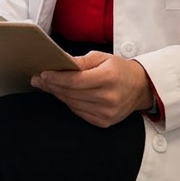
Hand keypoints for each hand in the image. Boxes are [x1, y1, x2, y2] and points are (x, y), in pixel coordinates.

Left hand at [31, 51, 151, 127]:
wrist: (141, 88)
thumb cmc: (120, 69)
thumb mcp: (102, 57)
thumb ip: (80, 61)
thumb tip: (60, 62)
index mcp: (109, 78)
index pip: (75, 80)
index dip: (57, 78)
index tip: (43, 73)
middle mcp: (108, 98)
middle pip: (71, 93)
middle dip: (52, 85)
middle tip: (38, 79)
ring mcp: (106, 113)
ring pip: (72, 104)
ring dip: (57, 94)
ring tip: (45, 85)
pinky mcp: (104, 122)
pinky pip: (79, 112)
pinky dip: (68, 103)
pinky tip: (61, 94)